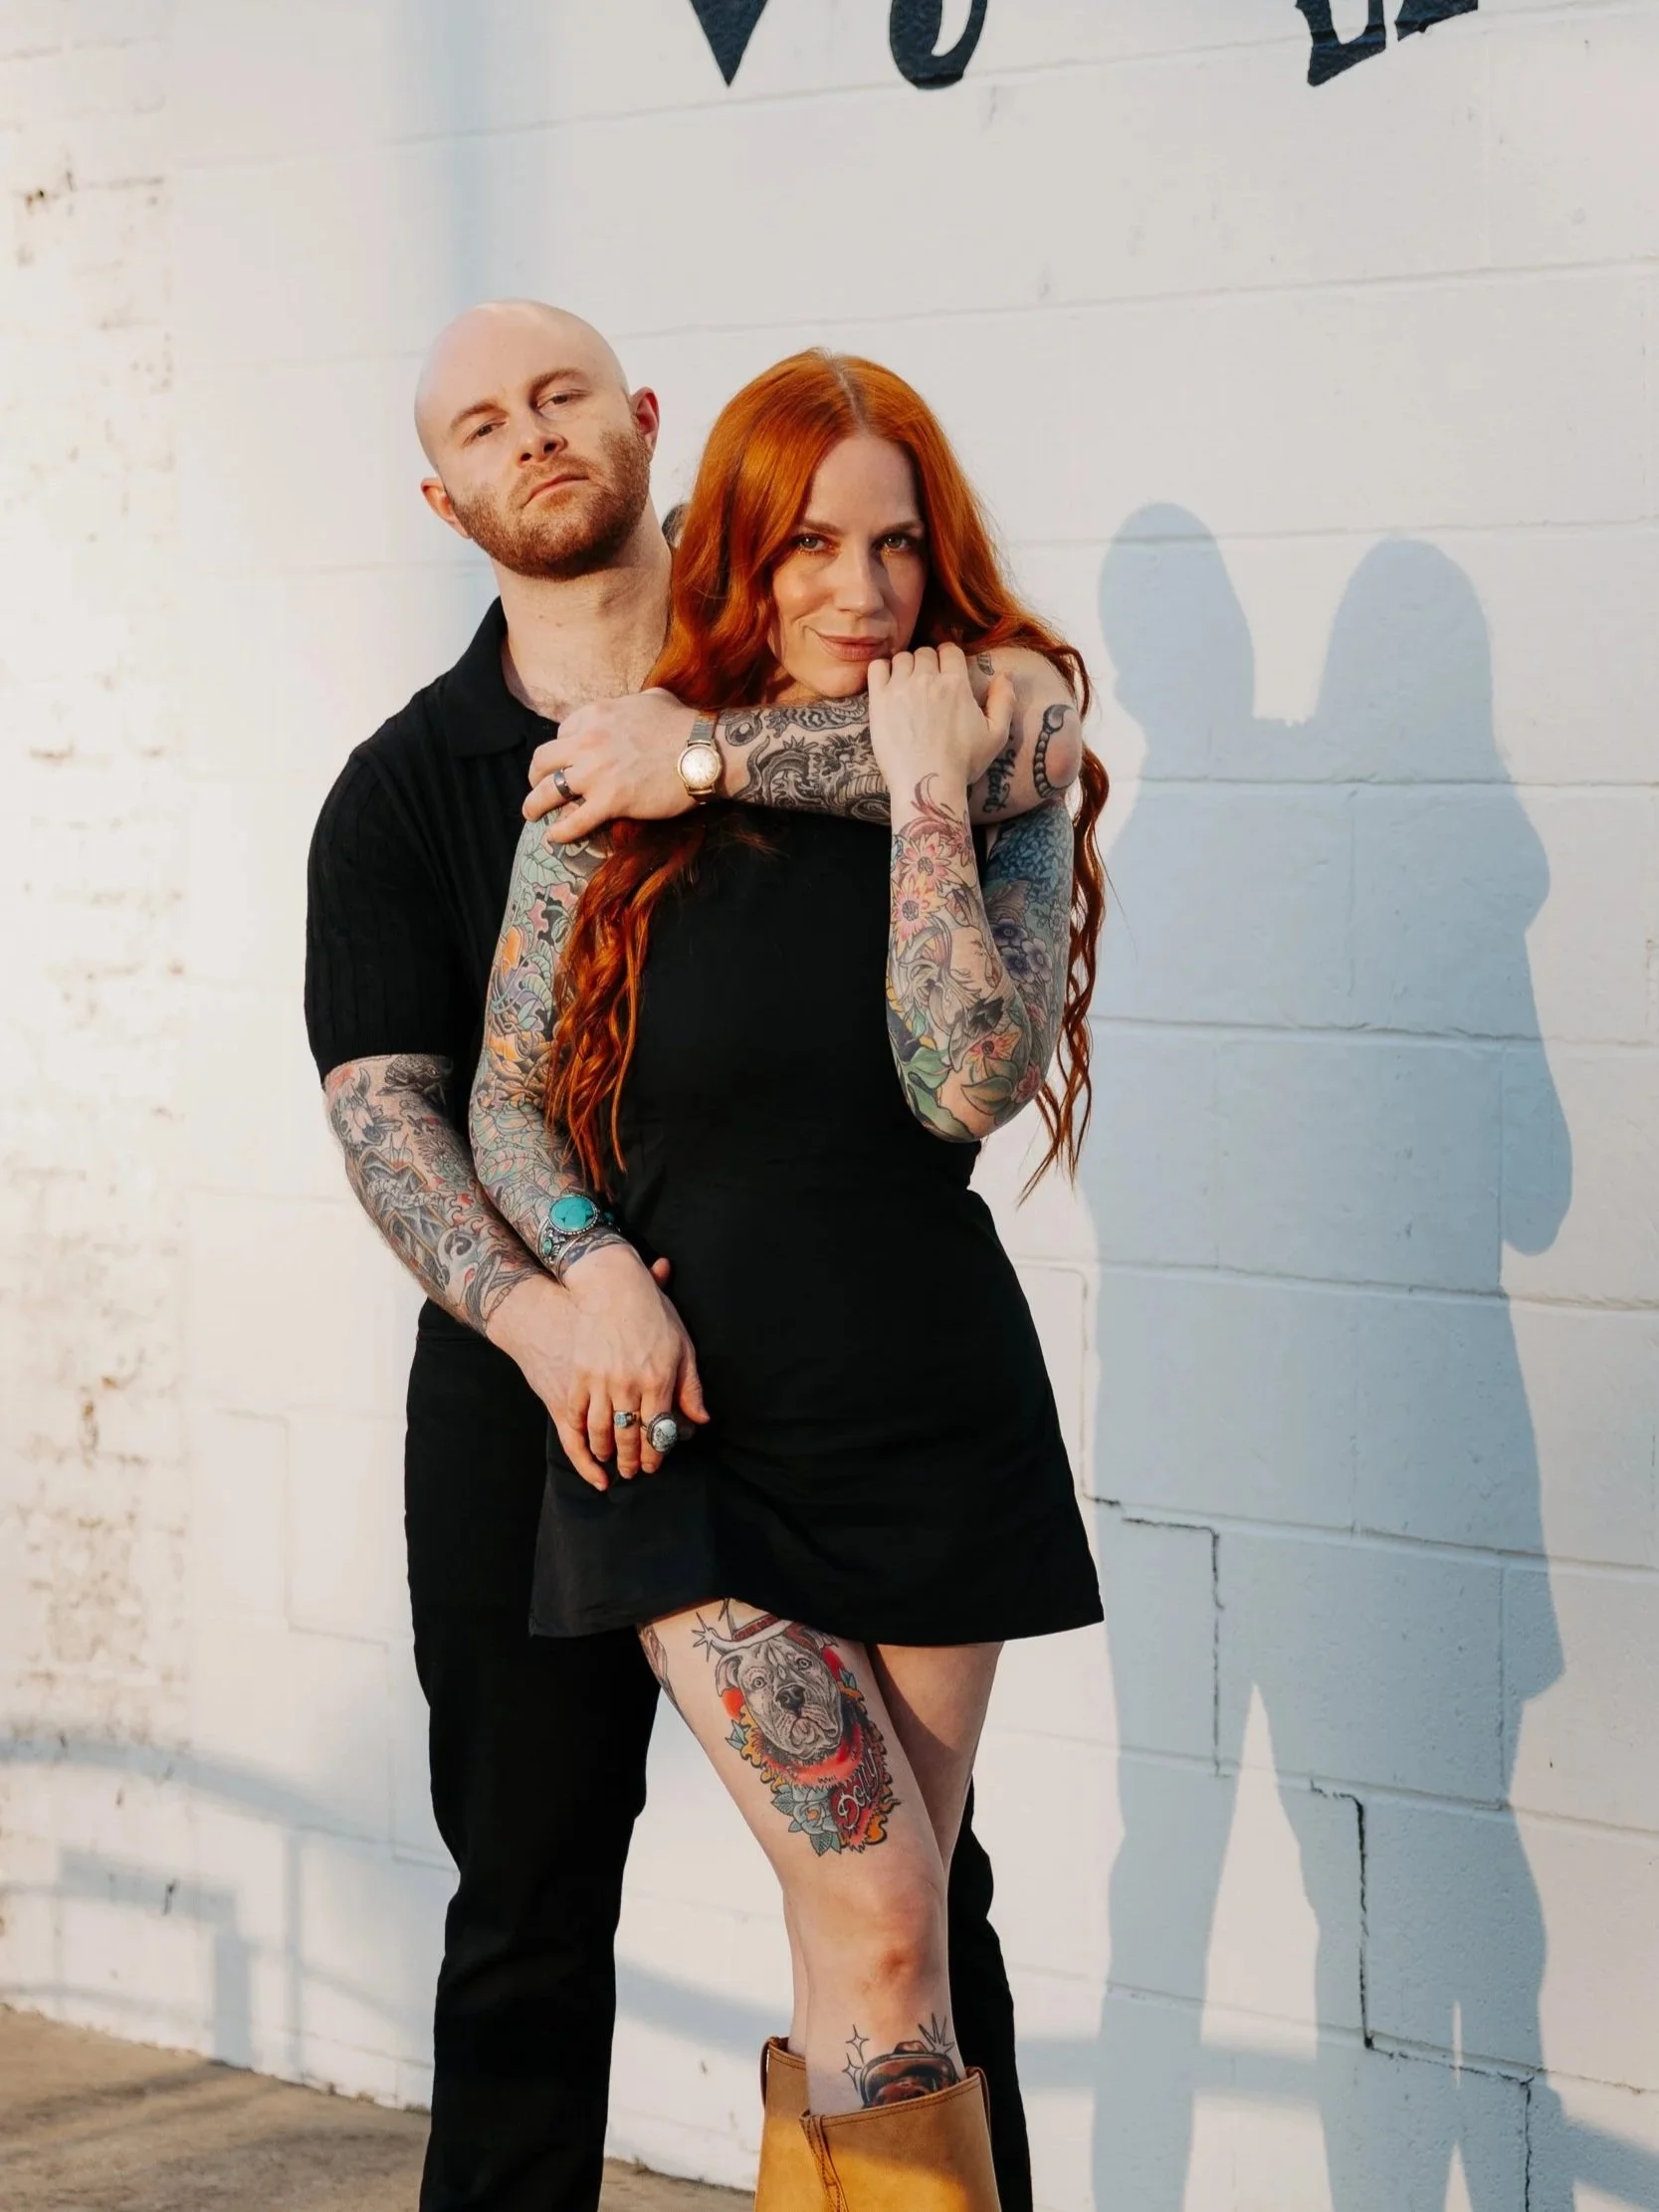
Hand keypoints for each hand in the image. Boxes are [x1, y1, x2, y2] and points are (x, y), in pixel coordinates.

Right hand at [485, 1252, 708, 1489]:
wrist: (605, 1284)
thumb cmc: (649, 1312)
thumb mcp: (680, 1344)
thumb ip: (690, 1385)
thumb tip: (700, 1419)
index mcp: (658, 1378)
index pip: (658, 1429)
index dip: (656, 1452)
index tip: (654, 1463)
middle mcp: (628, 1384)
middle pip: (631, 1436)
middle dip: (633, 1460)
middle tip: (634, 1472)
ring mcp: (599, 1383)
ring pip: (603, 1433)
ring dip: (608, 1454)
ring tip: (613, 1464)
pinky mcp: (575, 1379)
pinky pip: (577, 1422)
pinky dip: (583, 1446)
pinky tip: (590, 1456)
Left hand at [523, 689, 699, 842]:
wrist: (703, 752)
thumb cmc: (685, 724)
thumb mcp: (653, 698)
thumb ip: (633, 702)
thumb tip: (637, 704)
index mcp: (595, 714)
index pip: (563, 733)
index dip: (563, 749)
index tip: (567, 761)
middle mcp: (587, 741)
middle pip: (543, 760)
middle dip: (535, 775)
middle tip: (537, 786)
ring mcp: (596, 773)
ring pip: (547, 791)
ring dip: (534, 805)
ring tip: (532, 814)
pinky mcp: (610, 801)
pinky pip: (574, 821)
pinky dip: (560, 832)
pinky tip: (553, 838)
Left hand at [868, 643, 1014, 799]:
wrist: (928, 783)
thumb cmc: (963, 764)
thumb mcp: (997, 735)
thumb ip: (1004, 700)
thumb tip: (1005, 674)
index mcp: (956, 683)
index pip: (949, 650)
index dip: (948, 657)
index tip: (945, 671)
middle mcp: (928, 680)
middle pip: (924, 652)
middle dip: (927, 663)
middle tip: (926, 685)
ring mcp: (901, 688)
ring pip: (901, 658)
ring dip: (905, 668)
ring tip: (907, 687)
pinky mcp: (879, 701)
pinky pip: (877, 668)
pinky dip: (881, 670)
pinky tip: (887, 685)